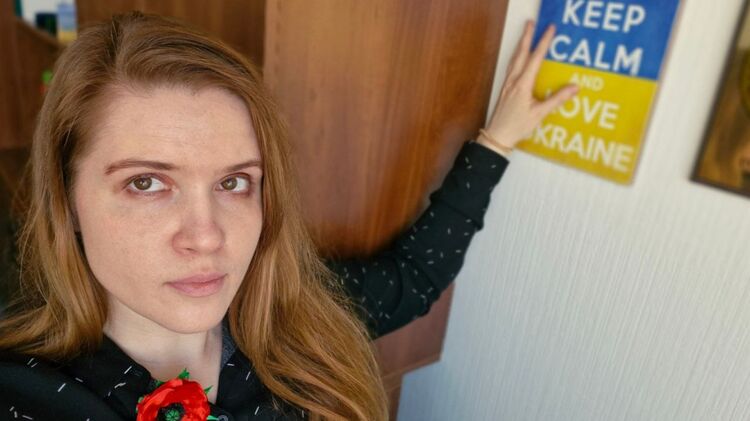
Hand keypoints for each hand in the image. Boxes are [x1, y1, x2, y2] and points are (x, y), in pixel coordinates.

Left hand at [478, 20, 578, 154]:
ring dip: (521, 44)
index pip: (535, 58)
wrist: (497, 136)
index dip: (543, 42)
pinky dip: (516, 56)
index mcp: (522, 85)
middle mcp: (513, 81)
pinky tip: (518, 56)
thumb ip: (557, 100)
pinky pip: (511, 67)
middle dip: (527, 37)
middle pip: (521, 53)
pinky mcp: (505, 88)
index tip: (550, 29)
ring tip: (525, 33)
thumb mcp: (540, 114)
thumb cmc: (517, 127)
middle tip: (532, 23)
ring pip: (514, 59)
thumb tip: (575, 87)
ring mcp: (507, 84)